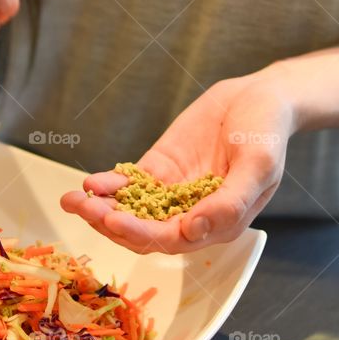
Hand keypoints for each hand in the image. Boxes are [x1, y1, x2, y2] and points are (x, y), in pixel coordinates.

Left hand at [61, 73, 296, 253]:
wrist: (259, 99)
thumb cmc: (266, 134)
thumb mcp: (259, 166)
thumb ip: (230, 202)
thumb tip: (193, 230)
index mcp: (218, 225)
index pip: (172, 240)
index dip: (141, 234)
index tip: (114, 221)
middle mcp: (190, 216)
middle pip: (142, 231)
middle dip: (109, 223)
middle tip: (82, 208)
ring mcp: (170, 194)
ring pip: (129, 211)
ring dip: (99, 209)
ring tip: (72, 199)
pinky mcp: (158, 171)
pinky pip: (127, 186)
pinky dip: (108, 186)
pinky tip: (91, 182)